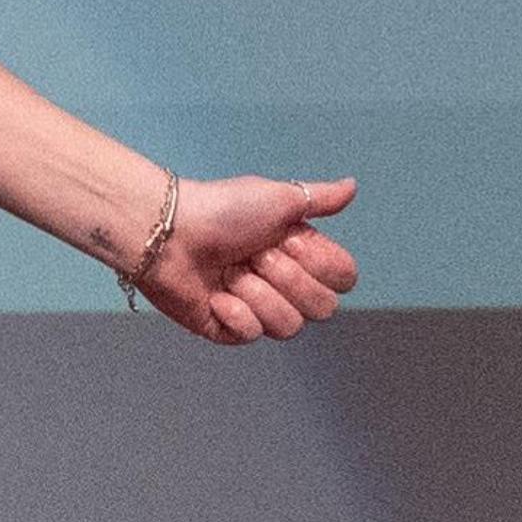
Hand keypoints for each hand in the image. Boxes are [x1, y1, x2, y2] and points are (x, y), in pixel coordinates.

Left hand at [137, 175, 356, 342]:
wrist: (168, 232)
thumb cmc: (219, 209)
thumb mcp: (276, 198)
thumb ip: (318, 198)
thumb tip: (353, 186)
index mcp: (300, 254)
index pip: (343, 280)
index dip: (321, 264)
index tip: (288, 240)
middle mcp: (283, 284)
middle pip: (324, 308)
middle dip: (288, 279)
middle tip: (255, 255)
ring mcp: (257, 308)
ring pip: (290, 326)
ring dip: (258, 295)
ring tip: (230, 272)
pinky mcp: (230, 329)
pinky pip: (253, 335)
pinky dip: (234, 313)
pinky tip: (214, 295)